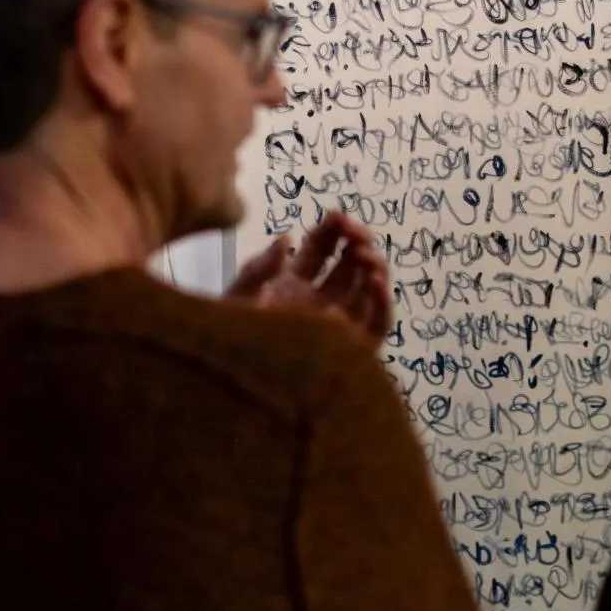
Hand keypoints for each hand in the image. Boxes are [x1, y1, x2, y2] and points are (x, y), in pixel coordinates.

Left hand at [227, 212, 392, 343]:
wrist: (232, 394)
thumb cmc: (228, 346)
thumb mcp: (236, 301)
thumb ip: (258, 269)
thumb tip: (285, 238)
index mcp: (290, 286)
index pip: (320, 249)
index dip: (332, 229)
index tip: (338, 215)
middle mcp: (318, 303)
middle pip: (349, 265)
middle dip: (358, 242)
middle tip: (357, 234)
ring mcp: (337, 327)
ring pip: (367, 291)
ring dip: (373, 268)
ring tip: (365, 255)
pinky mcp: (352, 352)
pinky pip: (377, 325)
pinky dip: (381, 302)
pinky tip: (374, 282)